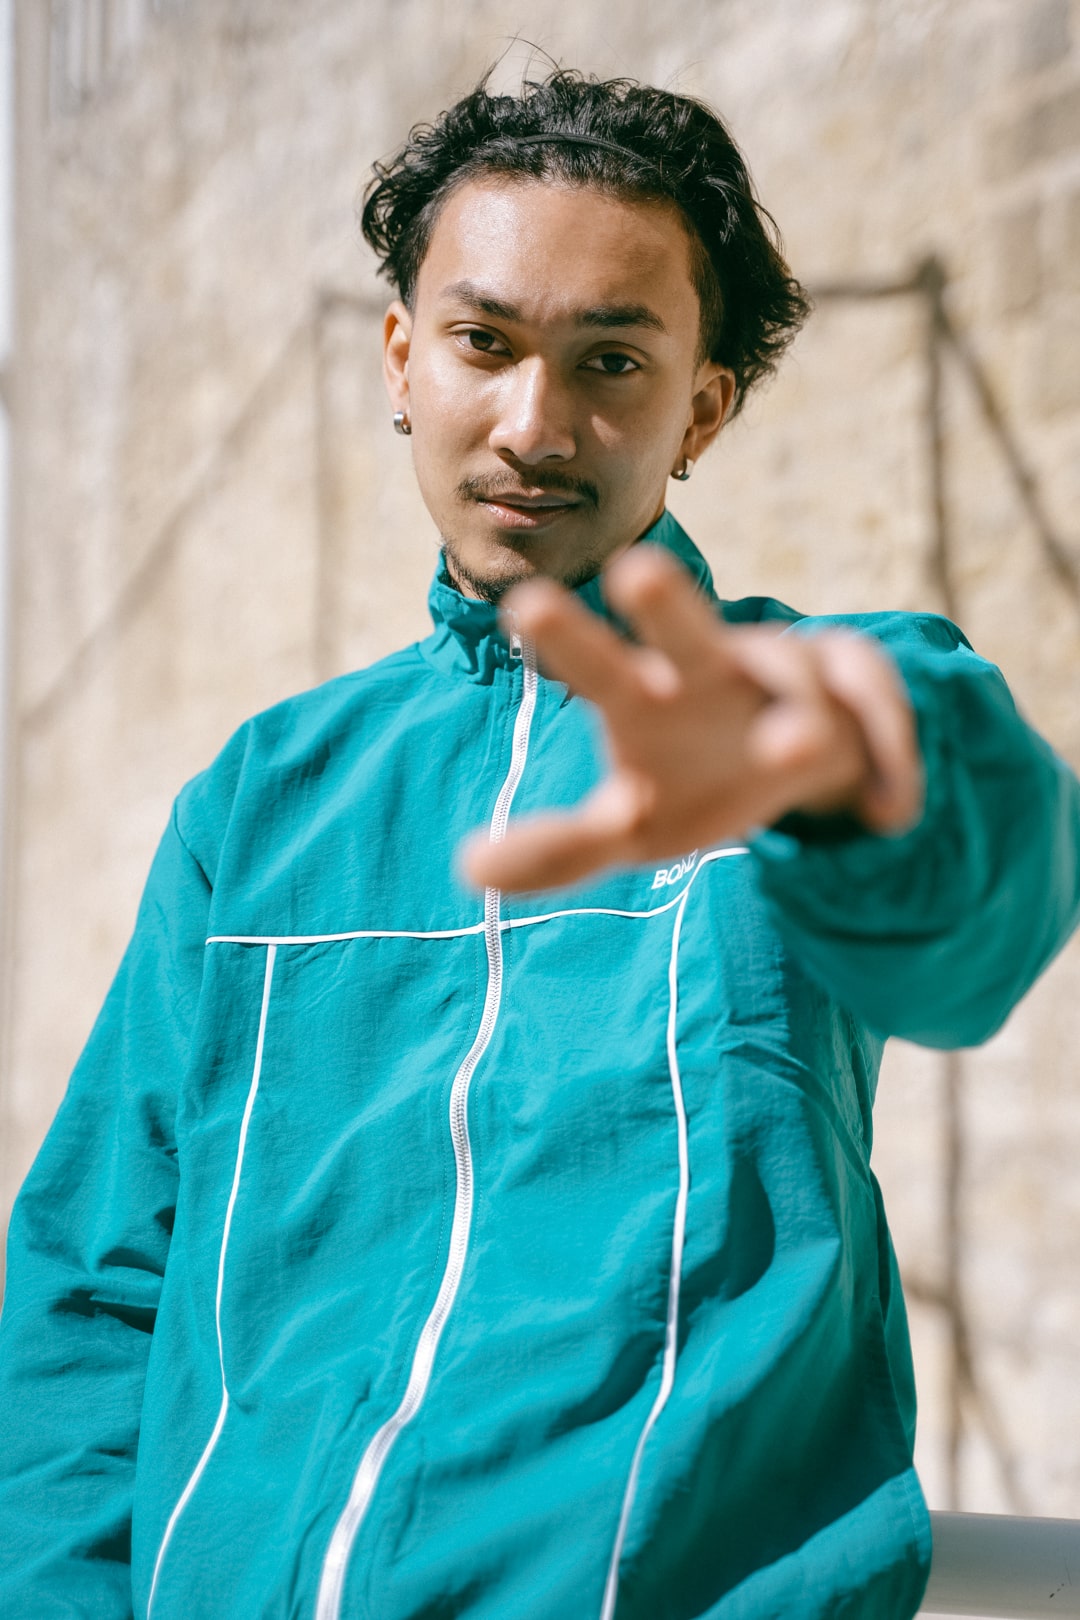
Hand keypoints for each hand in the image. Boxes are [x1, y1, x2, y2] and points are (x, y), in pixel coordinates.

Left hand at [460, 545, 922, 892]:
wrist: (796, 759)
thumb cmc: (694, 780)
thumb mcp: (632, 827)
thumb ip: (558, 850)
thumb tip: (466, 870)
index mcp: (645, 692)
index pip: (596, 663)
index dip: (569, 642)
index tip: (525, 607)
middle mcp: (710, 666)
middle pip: (687, 629)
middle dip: (666, 605)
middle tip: (635, 571)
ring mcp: (789, 673)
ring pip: (795, 675)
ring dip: (797, 711)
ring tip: (794, 749)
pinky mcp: (858, 690)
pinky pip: (877, 713)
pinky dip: (887, 757)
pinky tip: (890, 813)